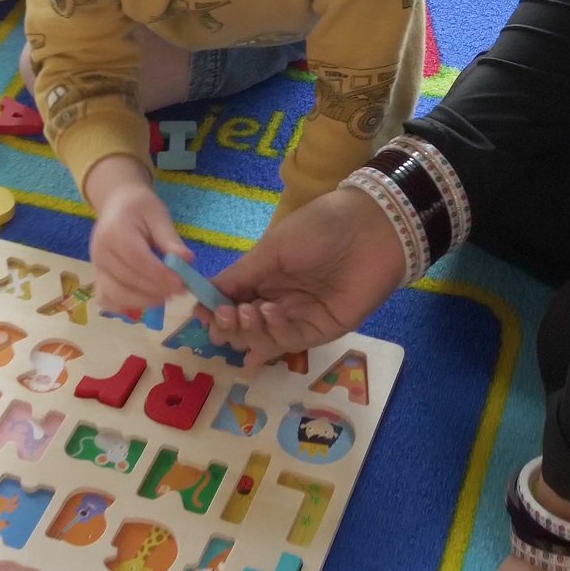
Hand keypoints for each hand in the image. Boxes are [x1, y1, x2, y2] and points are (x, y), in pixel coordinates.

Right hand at [86, 157, 188, 316]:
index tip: (182, 284)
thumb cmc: (140, 208)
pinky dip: (125, 306)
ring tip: (166, 295)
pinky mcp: (97, 278)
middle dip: (157, 290)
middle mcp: (100, 252)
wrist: (117, 204)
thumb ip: (170, 240)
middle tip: (180, 290)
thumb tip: (187, 260)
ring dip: (144, 301)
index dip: (161, 275)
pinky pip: (107, 300)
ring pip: (117, 296)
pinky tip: (145, 299)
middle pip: (128, 281)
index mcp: (114, 232)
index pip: (138, 260)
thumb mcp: (159, 216)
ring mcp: (96, 268)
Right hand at [205, 186, 407, 355]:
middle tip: (225, 315)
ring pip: (263, 340)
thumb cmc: (318, 229)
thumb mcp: (271, 248)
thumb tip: (203, 298)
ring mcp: (299, 317)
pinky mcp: (321, 330)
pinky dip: (275, 333)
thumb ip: (239, 276)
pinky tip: (269, 315)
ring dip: (248, 331)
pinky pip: (290, 341)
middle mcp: (277, 300)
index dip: (213, 311)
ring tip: (248, 312)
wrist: (370, 229)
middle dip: (228, 326)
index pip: (230, 303)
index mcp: (263, 277)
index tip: (199, 314)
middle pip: (243, 328)